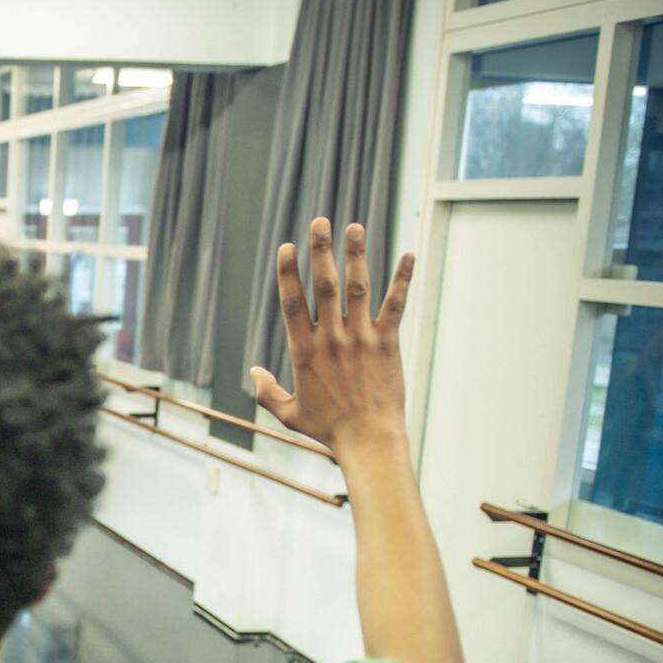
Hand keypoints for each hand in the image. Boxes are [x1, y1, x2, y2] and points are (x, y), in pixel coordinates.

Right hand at [248, 219, 413, 455]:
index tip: (286, 247)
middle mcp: (332, 338)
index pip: (292, 302)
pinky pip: (396, 305)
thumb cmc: (328, 430)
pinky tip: (407, 254)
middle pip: (324, 284)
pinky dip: (402, 278)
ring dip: (356, 254)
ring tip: (354, 227)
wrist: (369, 440)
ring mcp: (361, 338)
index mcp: (305, 351)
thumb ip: (267, 391)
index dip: (287, 272)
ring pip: (357, 287)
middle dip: (320, 250)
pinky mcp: (388, 343)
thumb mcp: (289, 414)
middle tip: (320, 222)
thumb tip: (254, 371)